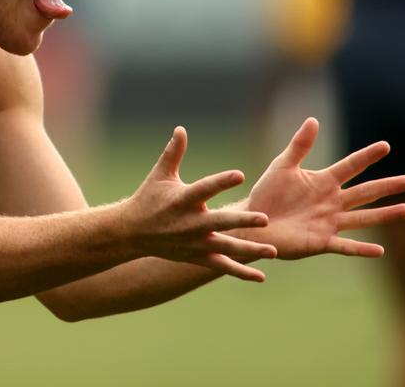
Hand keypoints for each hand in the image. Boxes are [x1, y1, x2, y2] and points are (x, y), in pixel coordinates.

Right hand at [123, 127, 278, 281]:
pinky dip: (241, 272)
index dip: (222, 181)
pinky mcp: (197, 257)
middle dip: (242, 221)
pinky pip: (222, 266)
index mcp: (183, 200)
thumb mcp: (160, 175)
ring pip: (226, 248)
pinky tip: (261, 277)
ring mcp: (195, 243)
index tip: (240, 174)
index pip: (205, 189)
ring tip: (272, 251)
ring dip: (250, 250)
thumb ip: (173, 152)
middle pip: (220, 222)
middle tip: (265, 219)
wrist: (132, 233)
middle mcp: (191, 223)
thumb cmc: (149, 198)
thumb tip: (181, 128)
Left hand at [244, 118, 404, 259]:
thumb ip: (299, 146)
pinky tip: (380, 250)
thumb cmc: (266, 194)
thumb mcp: (282, 166)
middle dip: (387, 186)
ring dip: (384, 214)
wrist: (254, 223)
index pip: (351, 166)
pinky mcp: (321, 242)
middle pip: (364, 192)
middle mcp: (332, 202)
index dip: (367, 156)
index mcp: (323, 181)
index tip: (385, 145)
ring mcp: (329, 222)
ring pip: (362, 218)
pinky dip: (362, 248)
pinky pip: (345, 246)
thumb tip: (314, 120)